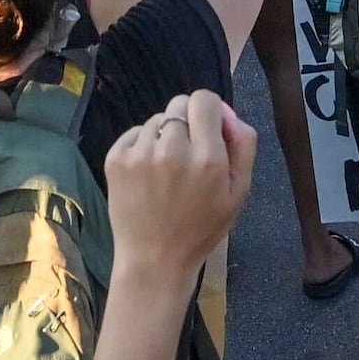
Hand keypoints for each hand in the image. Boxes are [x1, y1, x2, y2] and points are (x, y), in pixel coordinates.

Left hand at [102, 91, 255, 285]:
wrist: (155, 260)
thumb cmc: (202, 229)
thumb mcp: (239, 193)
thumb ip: (243, 145)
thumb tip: (228, 113)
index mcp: (207, 157)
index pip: (205, 100)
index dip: (210, 111)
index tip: (209, 130)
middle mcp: (172, 148)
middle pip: (180, 104)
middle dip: (188, 121)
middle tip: (189, 152)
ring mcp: (140, 153)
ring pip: (157, 120)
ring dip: (164, 135)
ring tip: (166, 170)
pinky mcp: (116, 159)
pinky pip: (135, 133)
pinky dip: (142, 146)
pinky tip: (147, 174)